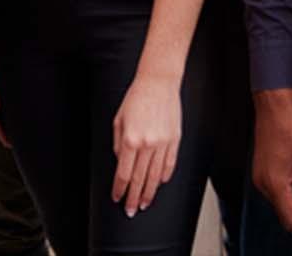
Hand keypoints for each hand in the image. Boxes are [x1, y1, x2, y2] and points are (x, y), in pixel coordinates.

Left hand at [111, 73, 181, 217]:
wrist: (158, 82)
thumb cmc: (136, 98)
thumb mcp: (118, 120)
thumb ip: (118, 144)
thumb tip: (121, 162)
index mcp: (131, 139)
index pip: (124, 173)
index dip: (120, 188)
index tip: (117, 197)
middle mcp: (147, 144)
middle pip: (139, 179)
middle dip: (134, 197)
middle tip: (131, 209)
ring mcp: (163, 143)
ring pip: (155, 176)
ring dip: (149, 192)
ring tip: (145, 204)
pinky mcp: (175, 139)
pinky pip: (170, 163)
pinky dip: (164, 176)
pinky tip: (159, 184)